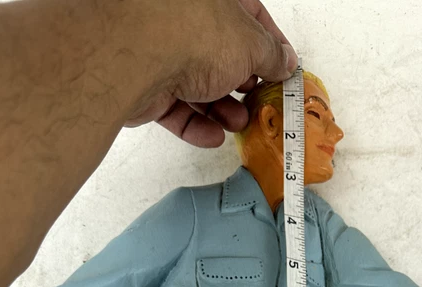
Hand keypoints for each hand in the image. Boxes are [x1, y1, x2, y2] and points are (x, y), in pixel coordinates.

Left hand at [122, 0, 297, 146]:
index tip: (281, 69)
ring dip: (222, 109)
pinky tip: (212, 135)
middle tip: (258, 101)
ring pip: (198, 85)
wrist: (137, 55)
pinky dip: (196, 125)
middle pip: (222, 55)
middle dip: (243, 84)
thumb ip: (271, 55)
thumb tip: (283, 62)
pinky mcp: (146, 84)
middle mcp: (183, 18)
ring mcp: (162, 50)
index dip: (270, 45)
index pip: (249, 15)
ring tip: (238, 121)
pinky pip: (175, 107)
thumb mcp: (250, 44)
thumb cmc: (189, 33)